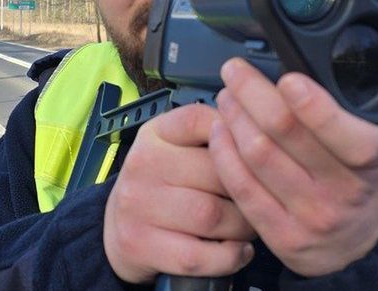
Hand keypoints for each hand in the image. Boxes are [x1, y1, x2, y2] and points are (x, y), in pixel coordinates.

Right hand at [103, 103, 256, 282]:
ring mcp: (138, 206)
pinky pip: (198, 255)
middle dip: (249, 192)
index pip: (200, 121)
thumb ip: (212, 135)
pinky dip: (228, 258)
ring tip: (249, 227)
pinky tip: (239, 251)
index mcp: (155, 134)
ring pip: (211, 216)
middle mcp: (142, 164)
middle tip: (260, 200)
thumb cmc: (161, 185)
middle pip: (217, 173)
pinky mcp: (140, 245)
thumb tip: (260, 132)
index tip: (251, 153)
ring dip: (242, 227)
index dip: (235, 135)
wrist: (117, 226)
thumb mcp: (174, 147)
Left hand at [208, 58, 377, 276]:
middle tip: (235, 71)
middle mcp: (347, 194)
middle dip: (251, 92)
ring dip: (234, 117)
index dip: (310, 103)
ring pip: (257, 155)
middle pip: (284, 132)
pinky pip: (242, 188)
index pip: (342, 132)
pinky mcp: (284, 238)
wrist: (369, 234)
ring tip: (228, 96)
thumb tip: (315, 58)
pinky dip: (224, 152)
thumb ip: (359, 102)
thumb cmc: (373, 171)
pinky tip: (220, 131)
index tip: (286, 78)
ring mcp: (314, 219)